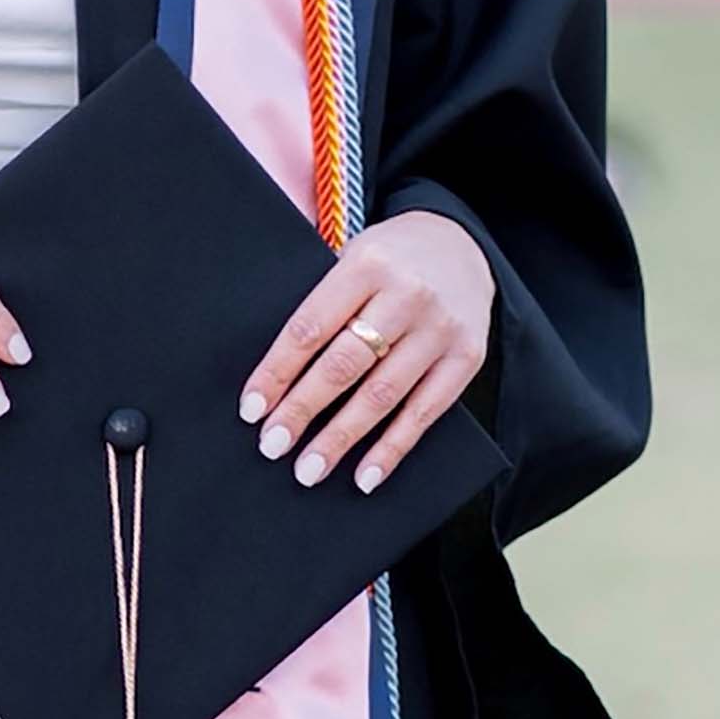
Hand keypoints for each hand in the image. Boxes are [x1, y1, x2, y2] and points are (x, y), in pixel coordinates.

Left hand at [243, 208, 494, 497]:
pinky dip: (393, 448)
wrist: (464, 243)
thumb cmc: (391, 258)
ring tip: (309, 469)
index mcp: (367, 264)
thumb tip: (277, 379)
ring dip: (341, 438)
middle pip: (344, 364)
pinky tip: (366, 475)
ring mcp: (441, 328)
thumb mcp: (354, 258)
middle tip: (272, 446)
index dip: (277, 372)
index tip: (252, 409)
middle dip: (302, 410)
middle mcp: (407, 295)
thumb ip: (325, 305)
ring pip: (383, 394)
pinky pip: (425, 412)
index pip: (310, 327)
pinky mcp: (467, 357)